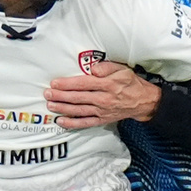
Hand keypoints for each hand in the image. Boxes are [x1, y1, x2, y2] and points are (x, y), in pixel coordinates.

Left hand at [44, 61, 161, 128]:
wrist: (143, 101)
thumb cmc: (130, 83)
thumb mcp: (121, 69)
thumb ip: (106, 67)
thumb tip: (93, 69)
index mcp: (107, 84)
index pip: (83, 84)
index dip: (67, 84)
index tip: (55, 83)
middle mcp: (103, 99)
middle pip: (77, 98)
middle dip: (60, 96)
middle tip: (47, 94)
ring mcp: (102, 111)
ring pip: (79, 110)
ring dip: (63, 108)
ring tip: (50, 106)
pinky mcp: (102, 120)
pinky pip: (85, 123)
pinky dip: (72, 123)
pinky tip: (61, 121)